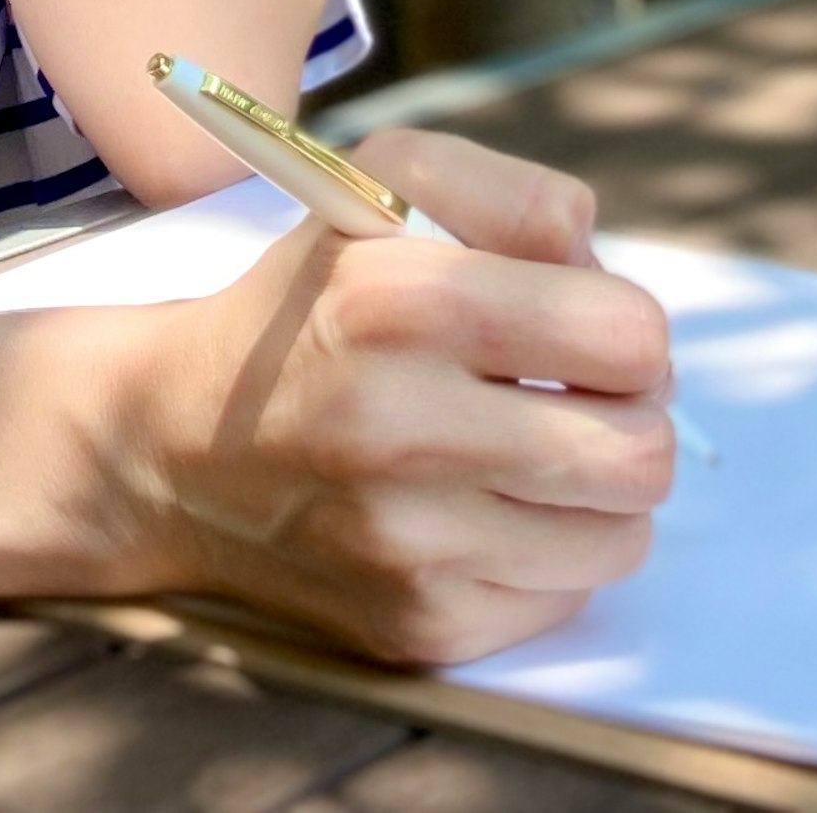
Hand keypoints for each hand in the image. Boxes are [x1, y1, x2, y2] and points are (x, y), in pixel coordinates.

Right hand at [109, 130, 675, 666]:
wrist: (174, 447)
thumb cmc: (309, 303)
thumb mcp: (387, 190)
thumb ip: (519, 199)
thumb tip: (607, 276)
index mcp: (400, 301)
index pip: (628, 337)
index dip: (626, 329)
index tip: (581, 332)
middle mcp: (400, 428)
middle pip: (641, 453)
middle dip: (631, 417)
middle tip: (577, 399)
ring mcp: (406, 544)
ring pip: (621, 536)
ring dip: (596, 493)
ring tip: (530, 454)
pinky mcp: (414, 626)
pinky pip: (563, 597)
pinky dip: (544, 553)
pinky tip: (481, 511)